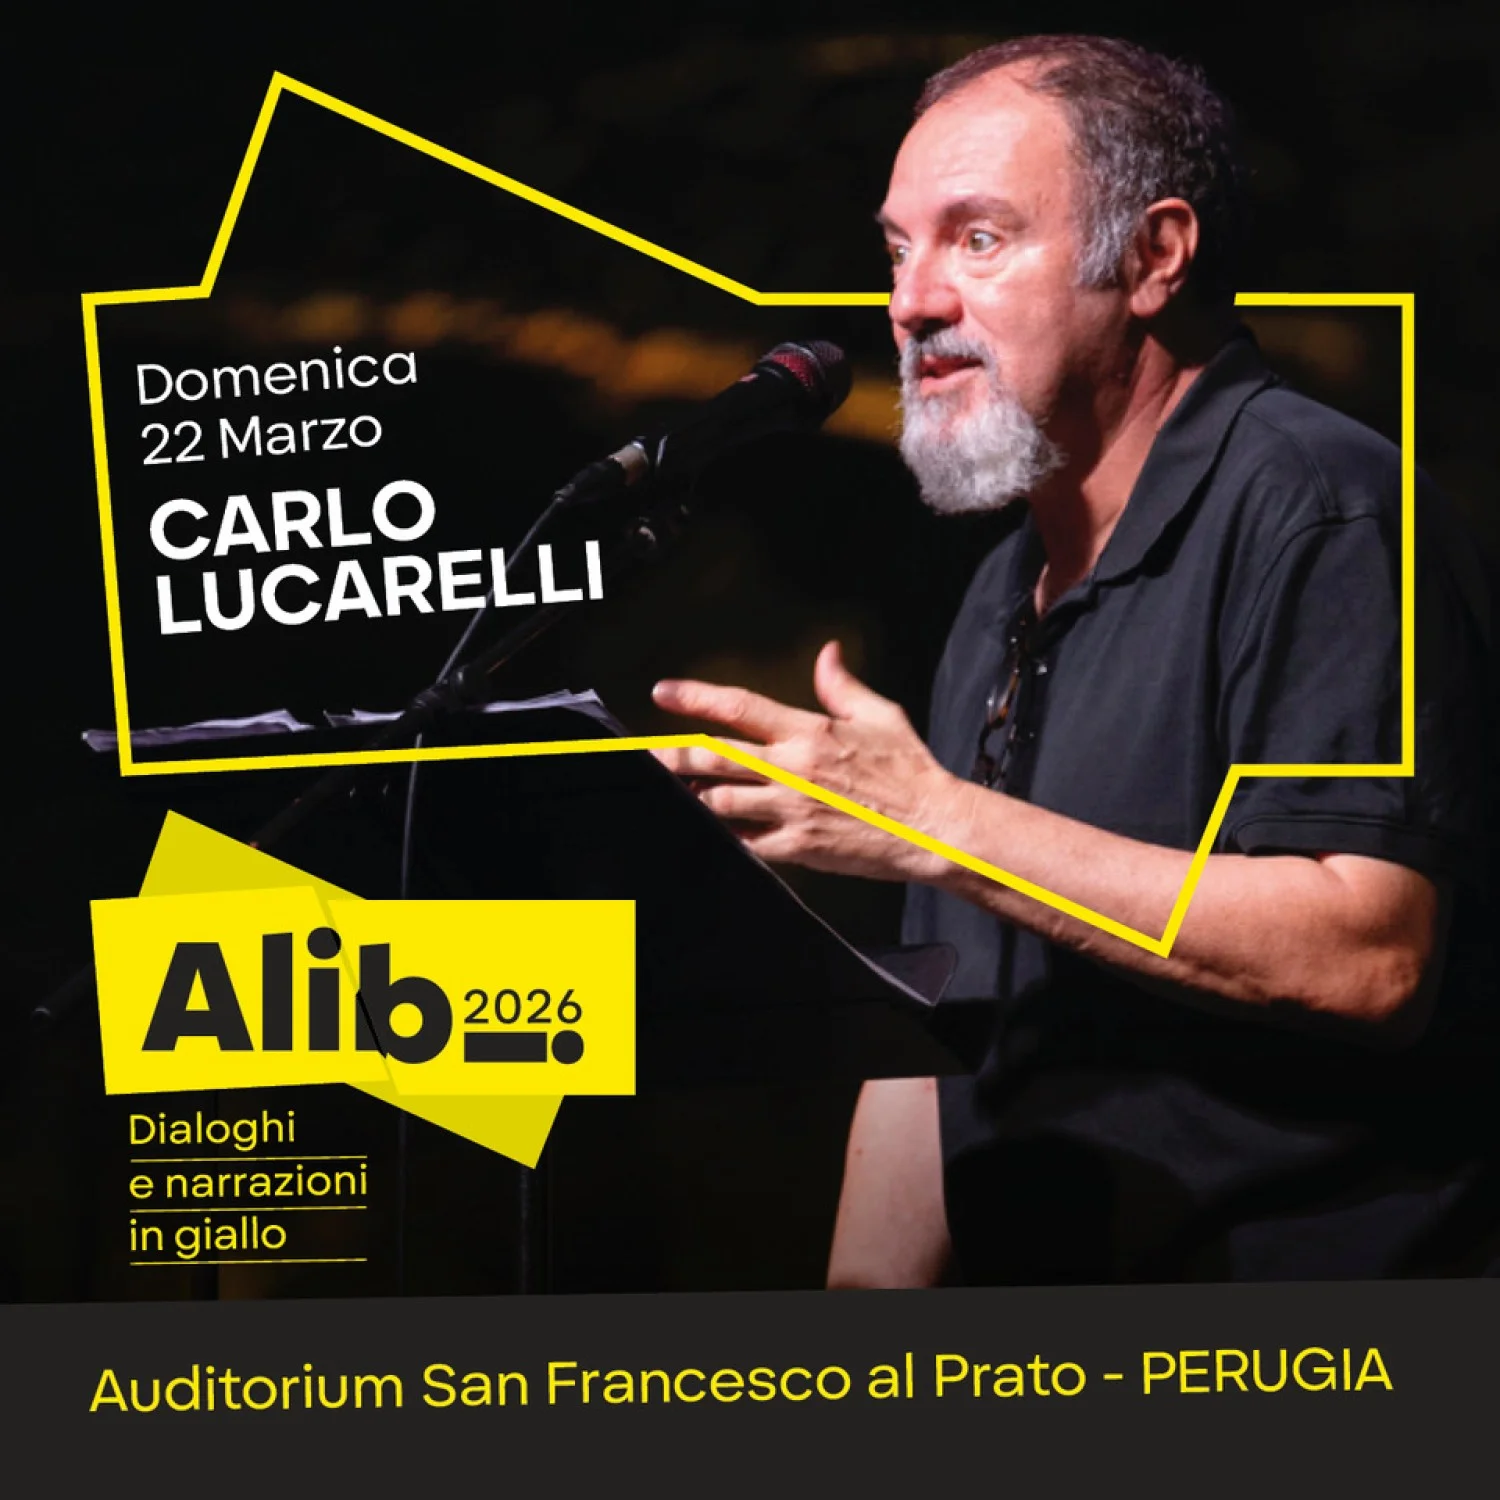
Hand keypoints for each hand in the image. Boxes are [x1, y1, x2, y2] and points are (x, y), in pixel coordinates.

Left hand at [651, 640, 972, 880]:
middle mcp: (793, 769)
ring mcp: (791, 810)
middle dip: (670, 755)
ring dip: (693, 796)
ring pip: (719, 801)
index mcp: (809, 732)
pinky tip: (709, 829)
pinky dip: (724, 835)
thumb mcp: (879, 715)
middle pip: (713, 757)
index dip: (695, 697)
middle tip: (641, 752)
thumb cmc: (909, 771)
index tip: (662, 692)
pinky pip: (745, 843)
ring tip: (674, 791)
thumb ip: (842, 685)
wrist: (935, 827)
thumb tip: (826, 653)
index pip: (739, 707)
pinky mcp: (797, 847)